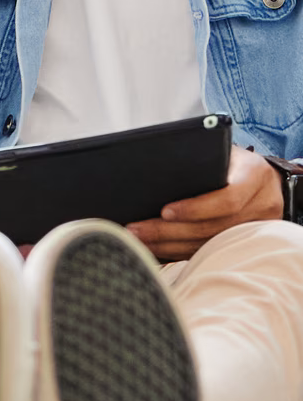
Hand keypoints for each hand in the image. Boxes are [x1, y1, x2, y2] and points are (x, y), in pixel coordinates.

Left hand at [127, 145, 282, 261]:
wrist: (263, 176)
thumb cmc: (230, 157)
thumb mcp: (219, 149)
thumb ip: (198, 158)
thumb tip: (151, 168)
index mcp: (255, 175)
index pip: (227, 199)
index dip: (195, 209)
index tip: (164, 212)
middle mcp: (263, 204)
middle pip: (214, 227)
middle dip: (170, 231)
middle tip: (135, 230)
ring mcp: (259, 226)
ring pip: (210, 244)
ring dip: (169, 245)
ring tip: (139, 240)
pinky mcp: (248, 241)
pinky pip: (210, 250)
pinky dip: (180, 251)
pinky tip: (155, 248)